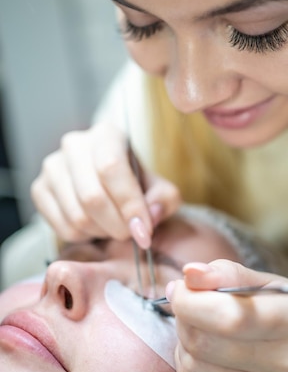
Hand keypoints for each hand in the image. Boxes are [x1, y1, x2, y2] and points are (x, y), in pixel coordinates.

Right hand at [31, 122, 180, 245]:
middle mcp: (74, 145)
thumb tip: (150, 216)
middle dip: (117, 225)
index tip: (144, 230)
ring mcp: (52, 166)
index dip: (129, 204)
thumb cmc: (135, 183)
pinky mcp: (39, 189)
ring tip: (114, 227)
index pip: (112, 168)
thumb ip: (164, 200)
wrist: (109, 184)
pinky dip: (84, 237)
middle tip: (131, 234)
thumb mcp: (159, 188)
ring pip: (77, 215)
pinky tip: (96, 227)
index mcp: (107, 134)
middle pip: (92, 196)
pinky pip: (62, 227)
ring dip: (102, 232)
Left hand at [167, 259, 287, 371]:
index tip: (180, 288)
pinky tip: (204, 350)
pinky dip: (189, 363)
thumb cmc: (275, 305)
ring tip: (196, 326)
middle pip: (206, 343)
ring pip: (194, 368)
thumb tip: (189, 274)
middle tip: (187, 303)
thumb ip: (225, 273)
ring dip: (182, 341)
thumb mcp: (259, 279)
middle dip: (184, 318)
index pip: (231, 317)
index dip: (192, 302)